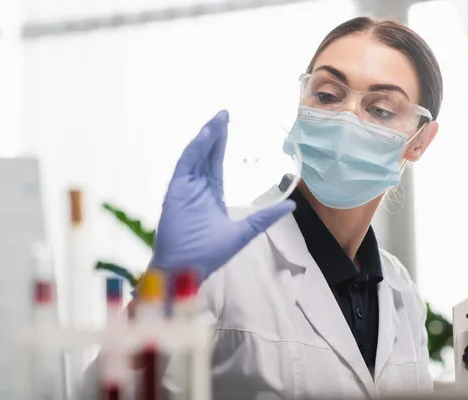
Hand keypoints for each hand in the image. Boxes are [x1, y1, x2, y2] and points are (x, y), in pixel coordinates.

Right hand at [150, 110, 295, 279]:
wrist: (187, 268)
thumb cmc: (210, 253)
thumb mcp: (244, 232)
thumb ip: (265, 217)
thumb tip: (291, 207)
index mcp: (211, 194)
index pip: (216, 163)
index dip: (222, 144)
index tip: (230, 125)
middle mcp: (198, 186)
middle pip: (207, 154)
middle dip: (216, 133)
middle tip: (225, 113)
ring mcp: (186, 187)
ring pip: (197, 155)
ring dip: (207, 136)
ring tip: (218, 119)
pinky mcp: (176, 190)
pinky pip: (186, 164)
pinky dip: (195, 149)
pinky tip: (206, 136)